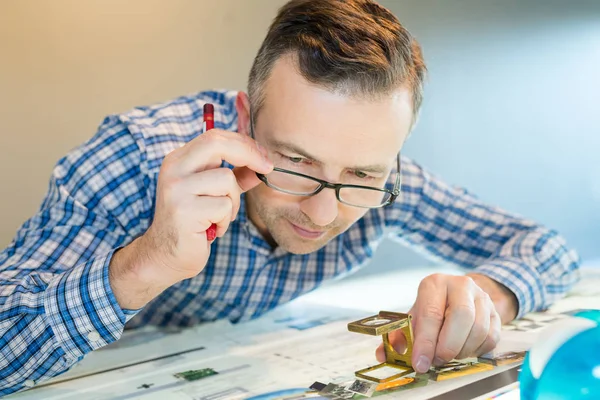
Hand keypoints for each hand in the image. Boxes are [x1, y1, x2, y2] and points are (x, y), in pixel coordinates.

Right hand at [109, 129, 272, 308]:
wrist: (165, 256)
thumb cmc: (194, 223)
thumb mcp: (215, 193)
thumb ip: (236, 176)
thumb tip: (263, 164)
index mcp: (179, 160)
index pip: (215, 136)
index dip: (245, 143)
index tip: (264, 159)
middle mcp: (173, 169)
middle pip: (217, 143)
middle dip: (249, 154)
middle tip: (266, 169)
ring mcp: (175, 189)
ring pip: (226, 180)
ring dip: (233, 202)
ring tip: (220, 217)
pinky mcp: (182, 210)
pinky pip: (223, 206)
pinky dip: (224, 220)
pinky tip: (211, 229)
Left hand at [376, 274, 501, 372]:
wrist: (460, 296)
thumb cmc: (432, 308)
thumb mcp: (414, 316)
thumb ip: (398, 336)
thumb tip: (383, 355)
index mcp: (434, 284)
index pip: (431, 313)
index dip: (425, 342)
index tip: (420, 363)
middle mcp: (460, 285)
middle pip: (461, 317)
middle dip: (448, 346)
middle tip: (437, 361)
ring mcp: (482, 297)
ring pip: (479, 329)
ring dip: (462, 351)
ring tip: (449, 356)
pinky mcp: (496, 311)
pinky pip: (492, 337)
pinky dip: (477, 351)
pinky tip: (464, 351)